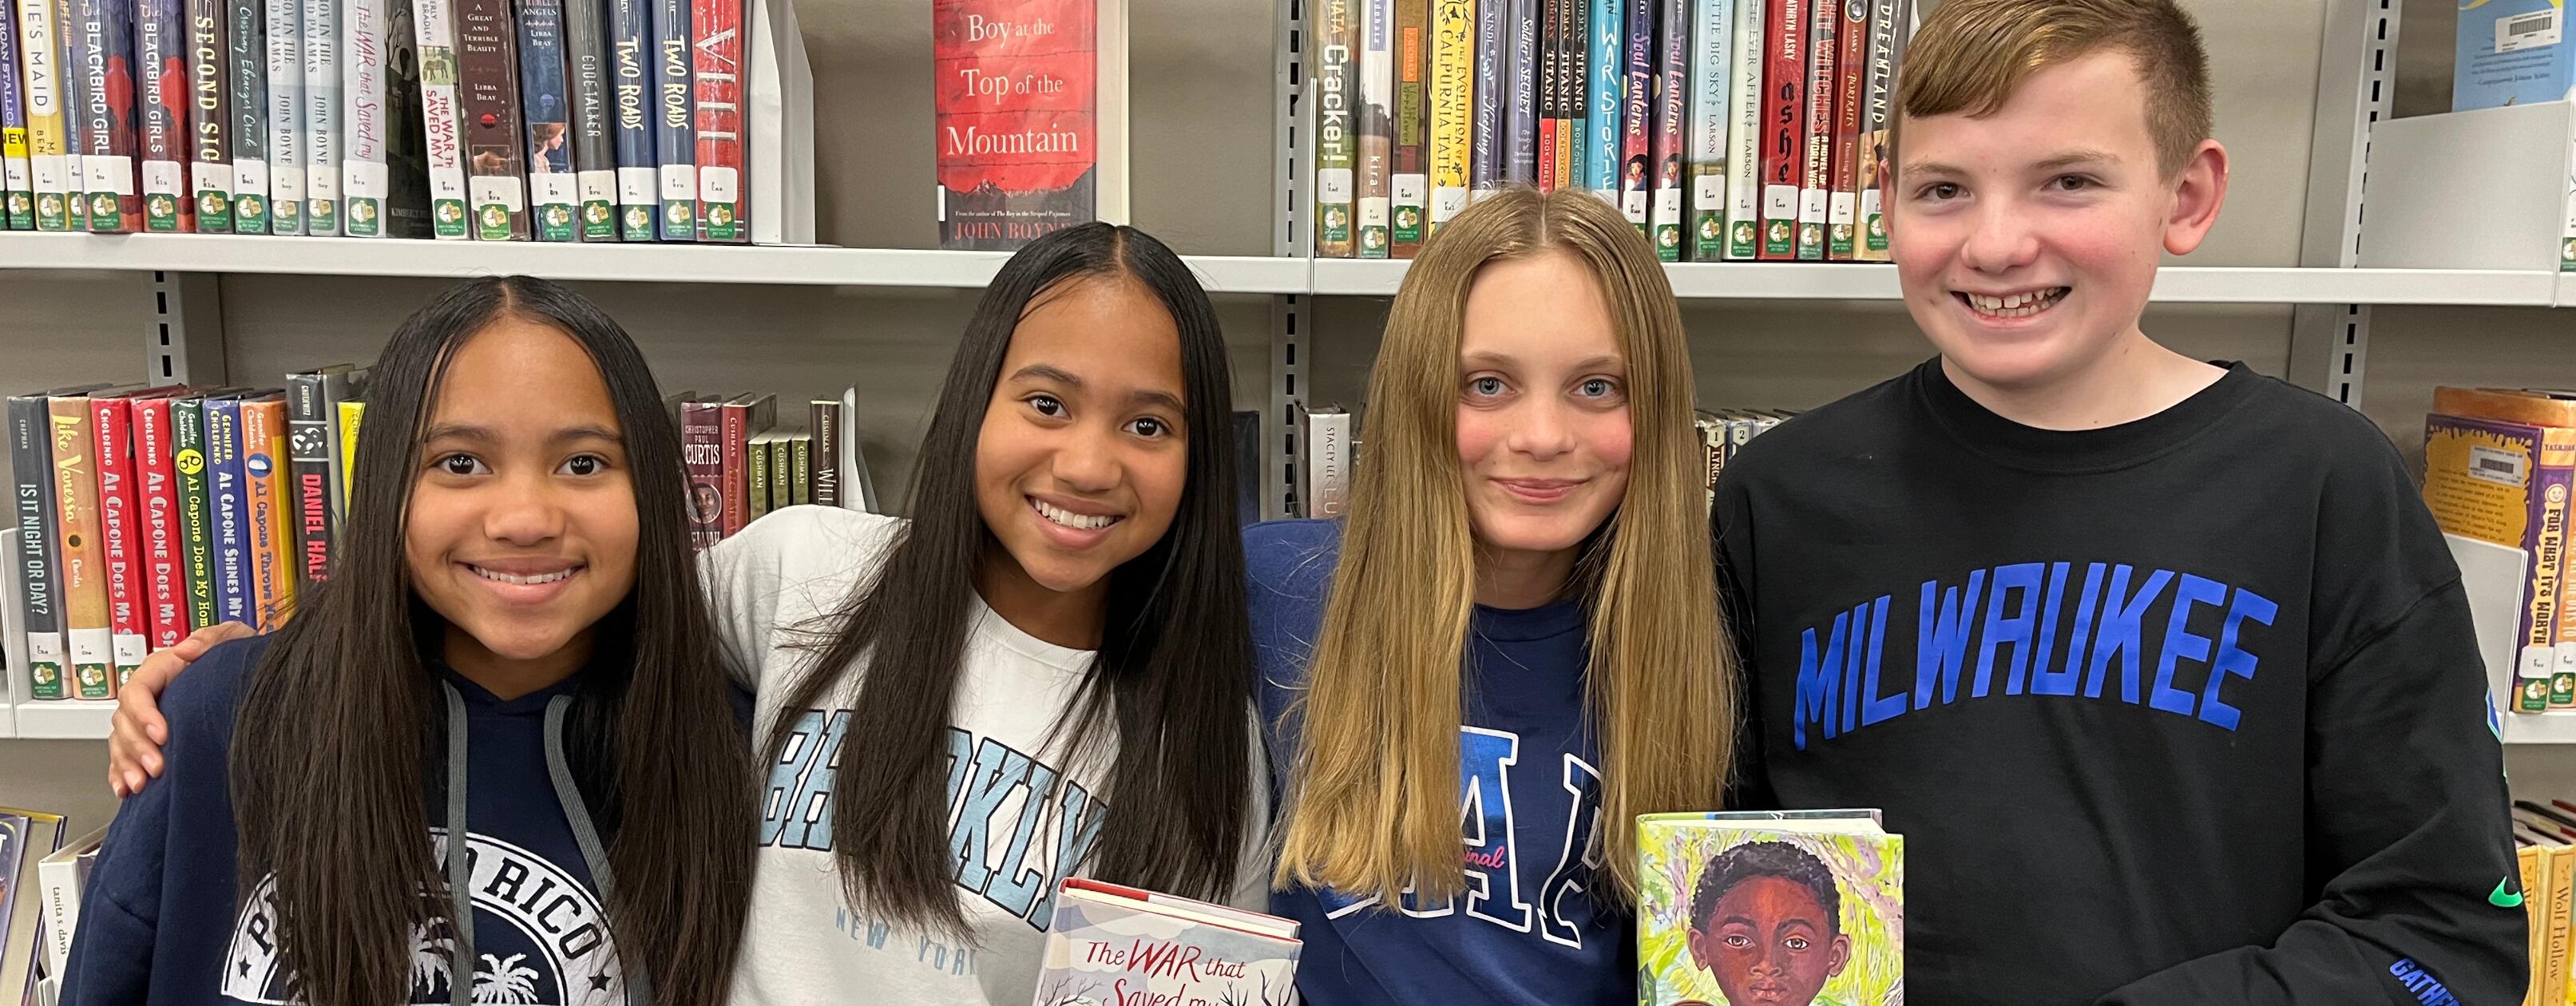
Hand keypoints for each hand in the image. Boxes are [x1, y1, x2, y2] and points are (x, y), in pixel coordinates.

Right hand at [108, 621, 250, 796]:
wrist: (252, 674)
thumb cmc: (239, 655)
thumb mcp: (233, 637)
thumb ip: (210, 638)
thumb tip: (184, 650)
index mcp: (163, 668)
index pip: (138, 689)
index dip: (144, 713)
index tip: (162, 734)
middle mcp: (150, 693)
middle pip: (125, 720)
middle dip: (137, 747)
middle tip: (156, 768)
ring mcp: (146, 717)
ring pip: (122, 741)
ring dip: (127, 765)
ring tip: (139, 785)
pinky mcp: (150, 738)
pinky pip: (124, 756)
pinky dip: (121, 773)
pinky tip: (126, 789)